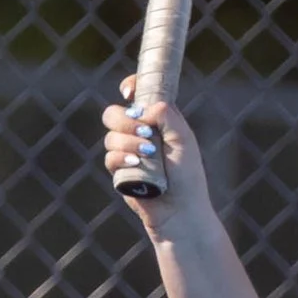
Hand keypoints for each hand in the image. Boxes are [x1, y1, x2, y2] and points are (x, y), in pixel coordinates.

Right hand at [101, 85, 212, 227]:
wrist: (181, 210)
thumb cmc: (187, 176)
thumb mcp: (184, 141)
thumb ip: (168, 116)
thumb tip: (145, 107)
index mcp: (157, 120)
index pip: (137, 94)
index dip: (130, 86)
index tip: (128, 91)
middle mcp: (140, 133)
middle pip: (114, 113)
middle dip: (124, 120)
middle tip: (144, 132)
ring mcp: (128, 151)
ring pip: (110, 135)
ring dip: (127, 141)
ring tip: (147, 154)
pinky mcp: (120, 171)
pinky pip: (109, 157)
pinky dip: (121, 158)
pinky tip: (135, 163)